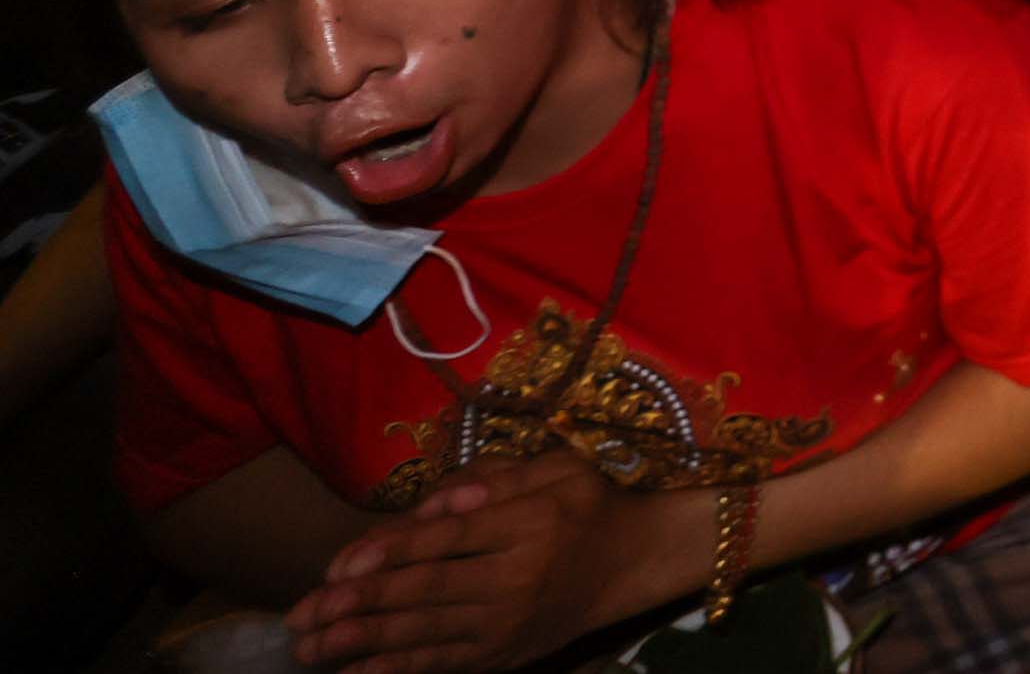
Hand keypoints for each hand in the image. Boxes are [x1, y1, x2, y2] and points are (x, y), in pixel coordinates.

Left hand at [285, 449, 696, 673]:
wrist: (635, 562)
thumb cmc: (590, 504)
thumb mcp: (558, 468)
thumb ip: (498, 477)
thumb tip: (440, 498)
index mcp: (528, 525)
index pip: (445, 540)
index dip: (387, 553)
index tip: (335, 568)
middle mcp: (515, 579)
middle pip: (424, 592)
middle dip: (356, 607)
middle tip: (300, 616)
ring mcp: (508, 624)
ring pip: (425, 634)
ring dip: (361, 643)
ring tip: (310, 647)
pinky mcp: (503, 654)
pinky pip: (443, 664)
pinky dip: (398, 671)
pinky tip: (357, 673)